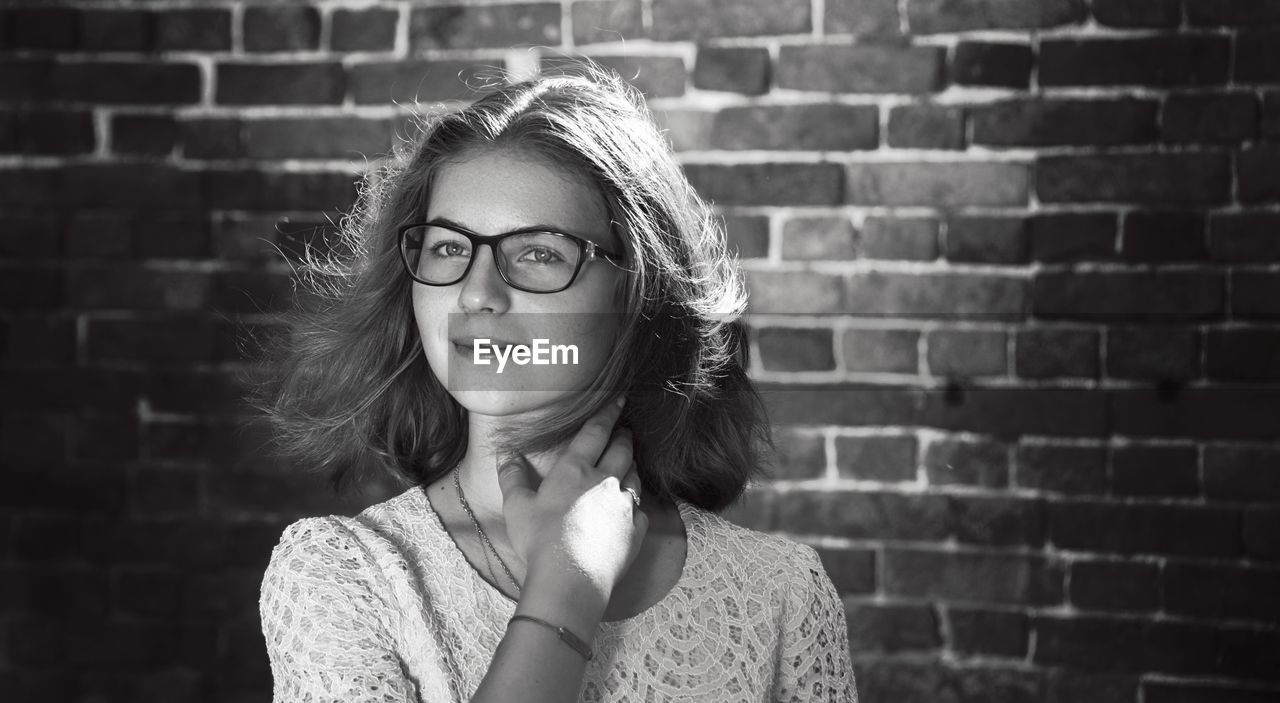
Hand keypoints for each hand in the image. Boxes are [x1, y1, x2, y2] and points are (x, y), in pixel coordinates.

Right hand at [496, 396, 647, 607]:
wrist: (570, 579)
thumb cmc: (539, 541)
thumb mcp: (517, 507)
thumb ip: (512, 478)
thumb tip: (507, 457)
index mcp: (575, 470)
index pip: (596, 432)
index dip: (609, 413)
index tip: (620, 399)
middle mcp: (605, 481)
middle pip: (622, 449)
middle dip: (624, 436)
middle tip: (625, 430)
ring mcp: (625, 505)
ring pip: (635, 476)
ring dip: (632, 466)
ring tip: (628, 464)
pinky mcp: (637, 529)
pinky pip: (641, 509)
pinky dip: (637, 503)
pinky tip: (631, 507)